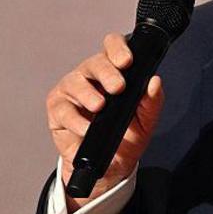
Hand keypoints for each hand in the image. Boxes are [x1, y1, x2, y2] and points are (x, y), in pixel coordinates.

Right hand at [46, 32, 164, 212]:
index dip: (117, 48)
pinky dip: (76, 120)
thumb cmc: (127, 136)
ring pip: (75, 82)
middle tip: (118, 87)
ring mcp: (72, 91)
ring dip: (88, 94)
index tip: (127, 60)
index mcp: (113, 71)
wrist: (111, 166)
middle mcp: (91, 76)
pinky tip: (86, 128)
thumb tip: (154, 82)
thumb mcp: (146, 121)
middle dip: (107, 73)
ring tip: (99, 106)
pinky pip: (63, 109)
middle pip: (95, 62)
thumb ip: (152, 101)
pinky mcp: (58, 109)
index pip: (112, 47)